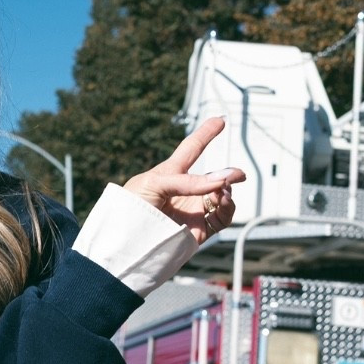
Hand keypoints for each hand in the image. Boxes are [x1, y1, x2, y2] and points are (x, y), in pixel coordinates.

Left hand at [123, 117, 245, 244]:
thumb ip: (187, 181)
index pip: (191, 149)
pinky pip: (222, 218)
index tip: (219, 120)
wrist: (126, 243)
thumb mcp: (153, 184)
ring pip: (222, 197)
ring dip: (227, 192)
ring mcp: (193, 210)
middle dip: (228, 174)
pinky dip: (227, 209)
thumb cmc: (129, 209)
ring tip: (223, 193)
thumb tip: (219, 181)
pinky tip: (223, 202)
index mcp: (169, 174)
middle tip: (237, 174)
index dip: (205, 134)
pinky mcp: (199, 229)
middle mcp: (184, 191)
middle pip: (214, 177)